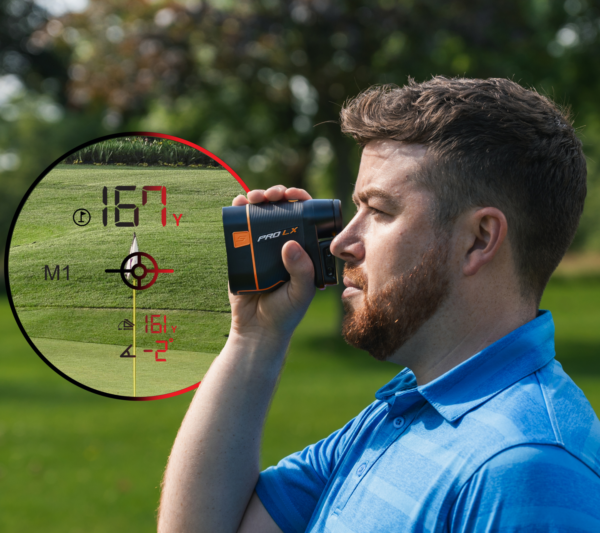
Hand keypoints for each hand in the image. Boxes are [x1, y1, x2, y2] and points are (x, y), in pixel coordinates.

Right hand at [228, 186, 315, 344]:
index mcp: (304, 250)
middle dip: (278, 195)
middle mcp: (284, 243)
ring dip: (258, 198)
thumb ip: (301, 270)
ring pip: (261, 214)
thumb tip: (290, 244)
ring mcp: (262, 246)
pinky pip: (240, 227)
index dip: (302, 200)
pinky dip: (239, 211)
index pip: (306, 217)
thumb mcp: (301, 292)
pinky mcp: (243, 251)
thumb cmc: (286, 312)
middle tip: (273, 195)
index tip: (294, 195)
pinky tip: (238, 202)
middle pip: (282, 210)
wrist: (257, 329)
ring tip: (254, 196)